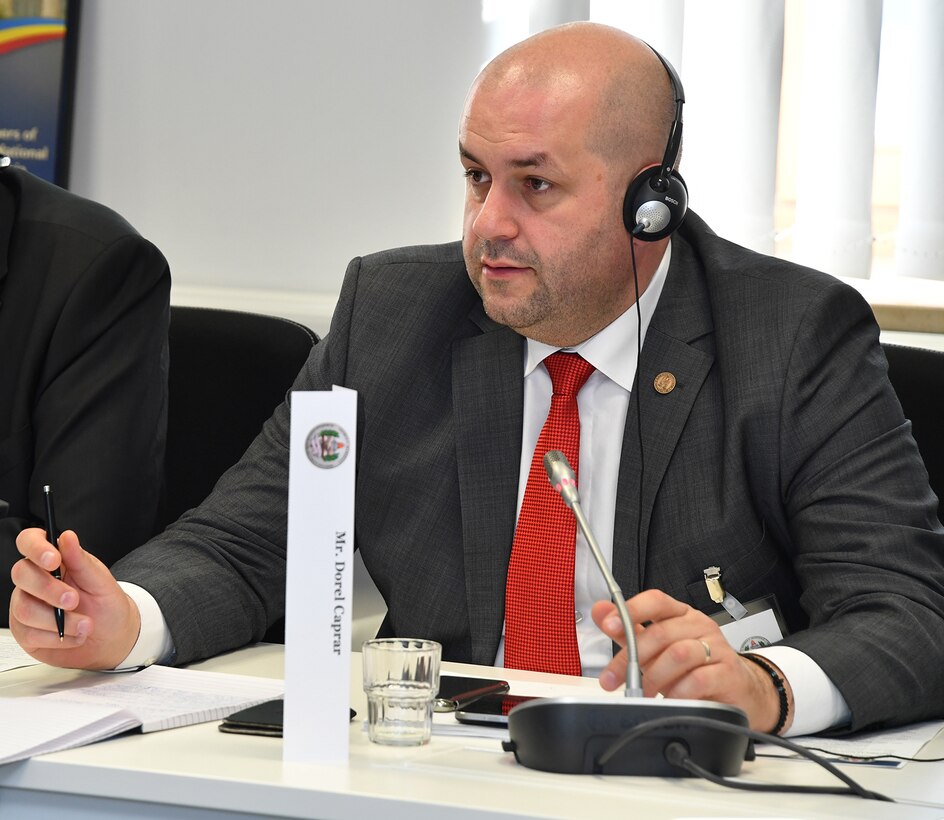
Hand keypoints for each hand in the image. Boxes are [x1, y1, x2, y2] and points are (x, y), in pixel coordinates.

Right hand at [10, 528, 140, 669]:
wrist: (111, 638)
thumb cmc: (106, 605)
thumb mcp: (100, 581)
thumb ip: (81, 560)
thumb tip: (67, 537)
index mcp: (54, 561)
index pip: (30, 542)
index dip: (35, 547)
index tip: (54, 560)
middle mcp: (35, 581)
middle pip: (21, 574)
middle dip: (49, 589)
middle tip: (74, 600)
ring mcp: (27, 606)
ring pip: (24, 609)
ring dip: (59, 620)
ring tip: (84, 624)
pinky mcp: (25, 632)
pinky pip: (29, 634)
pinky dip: (58, 637)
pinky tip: (73, 635)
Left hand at [592, 589, 791, 733]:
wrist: (738, 689)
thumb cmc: (693, 666)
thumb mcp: (656, 647)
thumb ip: (628, 630)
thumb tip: (600, 611)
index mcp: (680, 614)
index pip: (656, 600)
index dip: (632, 609)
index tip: (609, 624)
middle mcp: (699, 625)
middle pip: (661, 633)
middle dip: (632, 658)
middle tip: (616, 679)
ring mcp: (716, 647)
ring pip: (679, 655)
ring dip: (655, 677)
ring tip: (644, 693)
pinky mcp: (729, 673)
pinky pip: (699, 679)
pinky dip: (679, 692)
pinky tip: (671, 699)